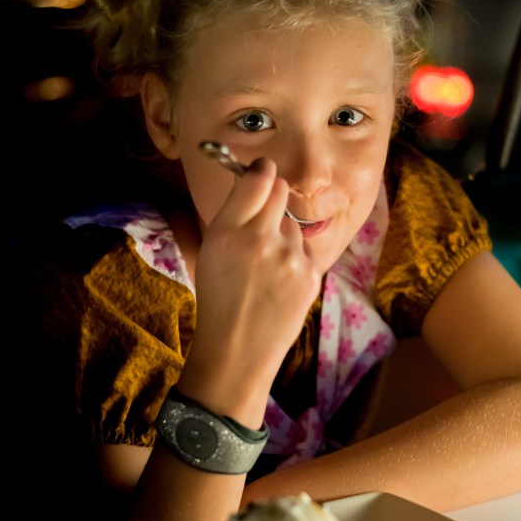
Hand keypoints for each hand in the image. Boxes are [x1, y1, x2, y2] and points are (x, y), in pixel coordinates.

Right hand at [182, 157, 322, 424]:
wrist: (237, 348)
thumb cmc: (219, 298)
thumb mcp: (210, 250)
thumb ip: (233, 213)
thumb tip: (254, 178)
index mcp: (228, 231)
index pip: (258, 179)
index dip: (262, 172)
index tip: (262, 173)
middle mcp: (261, 239)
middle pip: (281, 191)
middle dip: (273, 196)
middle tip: (262, 217)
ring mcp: (290, 258)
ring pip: (293, 223)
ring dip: (282, 234)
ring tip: (265, 266)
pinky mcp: (310, 275)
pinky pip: (304, 249)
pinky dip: (294, 258)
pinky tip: (278, 281)